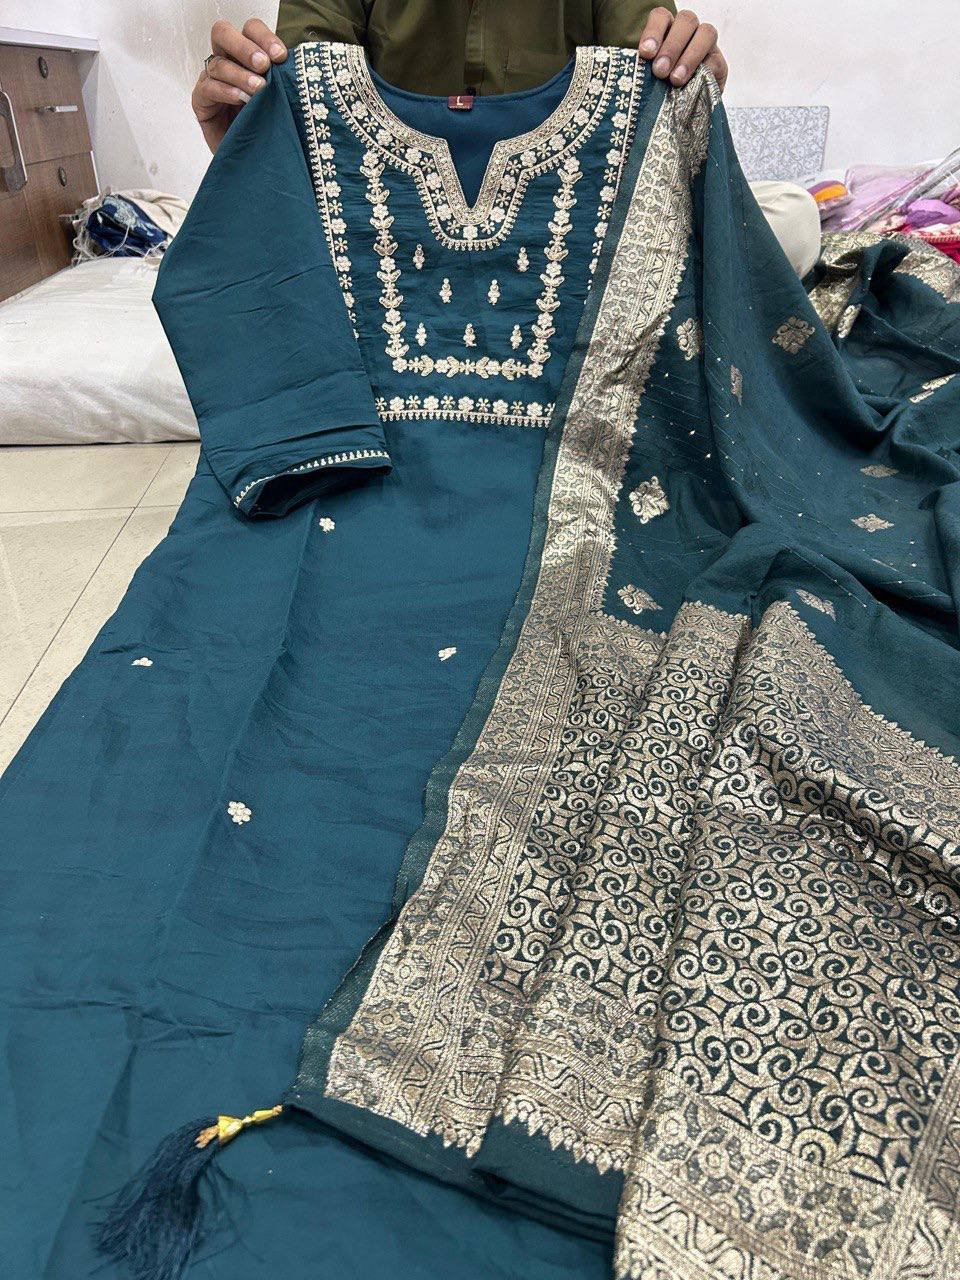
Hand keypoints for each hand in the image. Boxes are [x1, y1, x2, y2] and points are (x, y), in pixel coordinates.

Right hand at [193, 19, 287, 152]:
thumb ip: (280, 78)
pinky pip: (208, 88)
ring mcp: (211, 80)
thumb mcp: (279, 99)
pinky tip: (239, 99)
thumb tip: (290, 64)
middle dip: (244, 47)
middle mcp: (227, 62)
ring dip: (239, 75)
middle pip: (223, 34)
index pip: (250, 30)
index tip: (281, 56)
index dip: (264, 38)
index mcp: (246, 55)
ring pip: (218, 64)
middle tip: (263, 64)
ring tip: (259, 89)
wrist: (256, 160)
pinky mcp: (201, 101)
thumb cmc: (268, 127)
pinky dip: (225, 91)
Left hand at [638, 8, 727, 92]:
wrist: (678, 116)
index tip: (645, 53)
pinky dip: (704, 71)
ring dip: (690, 56)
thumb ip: (643, 70)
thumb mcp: (647, 80)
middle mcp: (688, 33)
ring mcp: (706, 46)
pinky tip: (693, 84)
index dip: (654, 31)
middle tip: (660, 71)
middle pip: (686, 21)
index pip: (661, 17)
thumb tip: (633, 70)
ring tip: (676, 80)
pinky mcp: (719, 64)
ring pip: (706, 33)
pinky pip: (716, 60)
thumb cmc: (658, 93)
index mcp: (667, 30)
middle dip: (672, 46)